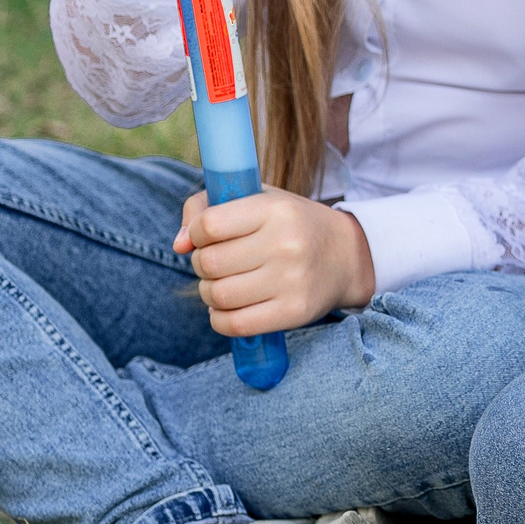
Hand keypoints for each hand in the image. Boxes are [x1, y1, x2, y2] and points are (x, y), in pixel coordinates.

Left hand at [174, 186, 374, 335]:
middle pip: (209, 263)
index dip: (196, 232)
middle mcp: (285, 244)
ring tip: (221, 284)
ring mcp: (292, 281)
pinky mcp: (294, 312)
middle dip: (200, 264)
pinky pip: (235, 324)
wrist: (346, 256)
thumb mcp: (257, 199)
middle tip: (214, 262)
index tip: (205, 236)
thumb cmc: (290, 224)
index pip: (210, 224)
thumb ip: (207, 209)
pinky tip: (227, 307)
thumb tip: (177, 245)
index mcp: (276, 210)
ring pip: (218, 295)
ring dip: (208, 292)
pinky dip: (219, 318)